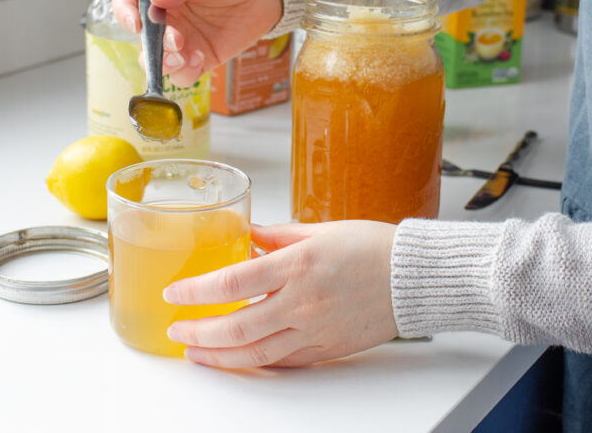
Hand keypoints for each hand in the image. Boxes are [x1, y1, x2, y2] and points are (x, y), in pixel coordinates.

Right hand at [112, 0, 283, 86]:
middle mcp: (168, 18)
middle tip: (178, 41)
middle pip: (142, 40)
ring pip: (159, 63)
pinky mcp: (202, 58)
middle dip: (154, 46)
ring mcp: (184, 41)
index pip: (127, 2)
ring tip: (187, 57)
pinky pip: (184, 75)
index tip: (137, 24)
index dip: (124, 14)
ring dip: (165, 65)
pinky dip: (186, 73)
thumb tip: (157, 0)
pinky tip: (201, 60)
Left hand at [164, 220, 397, 368]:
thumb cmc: (375, 248)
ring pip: (255, 353)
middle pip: (236, 328)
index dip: (196, 291)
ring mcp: (315, 330)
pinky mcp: (327, 349)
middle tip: (176, 329)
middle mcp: (303, 302)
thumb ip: (279, 236)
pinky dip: (255, 361)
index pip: (232, 283)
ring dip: (218, 356)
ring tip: (195, 352)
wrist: (416, 277)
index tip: (176, 292)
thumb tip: (249, 235)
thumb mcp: (322, 230)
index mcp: (298, 265)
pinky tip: (238, 358)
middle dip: (198, 332)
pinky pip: (283, 362)